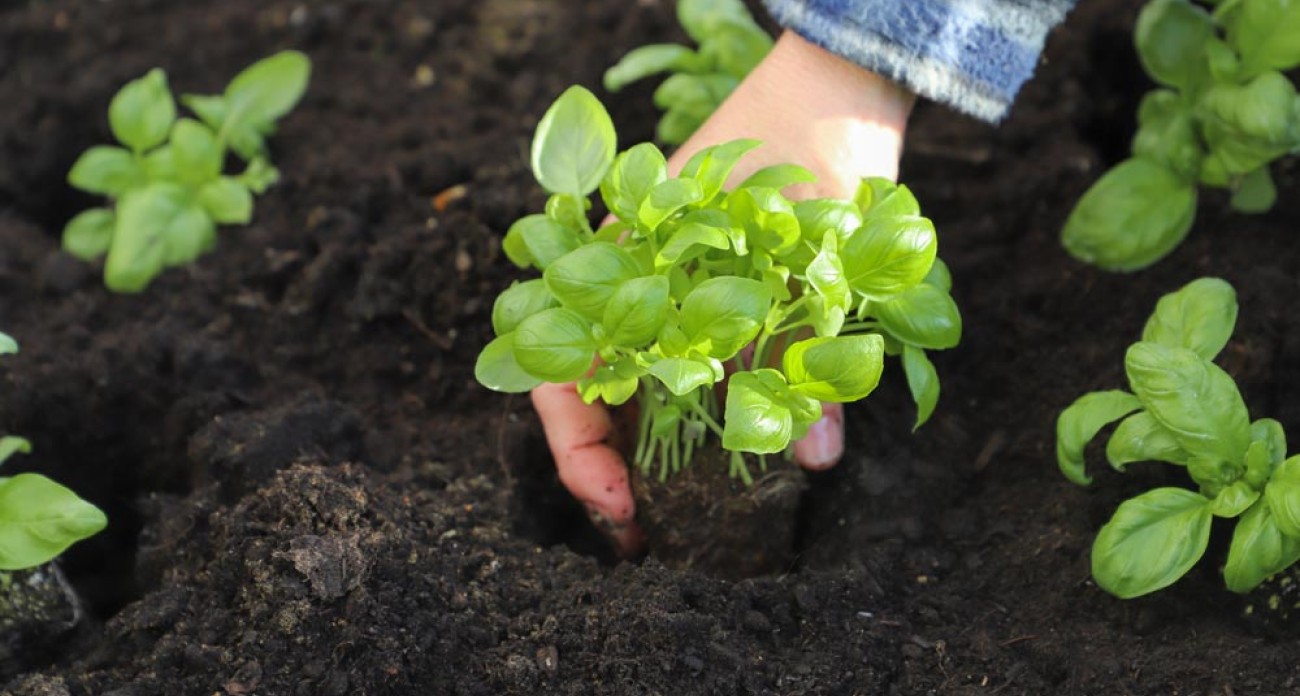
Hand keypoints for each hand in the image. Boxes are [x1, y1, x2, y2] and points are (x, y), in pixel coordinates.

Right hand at [534, 31, 915, 555]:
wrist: (833, 89)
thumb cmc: (806, 151)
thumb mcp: (808, 254)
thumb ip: (808, 348)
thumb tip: (818, 455)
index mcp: (617, 264)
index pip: (558, 368)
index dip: (577, 447)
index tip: (623, 503)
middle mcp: (625, 277)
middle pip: (582, 387)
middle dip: (601, 467)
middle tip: (641, 533)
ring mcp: (661, 284)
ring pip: (627, 381)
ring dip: (640, 446)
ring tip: (670, 509)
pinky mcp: (706, 291)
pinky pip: (681, 362)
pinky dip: (688, 410)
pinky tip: (716, 446)